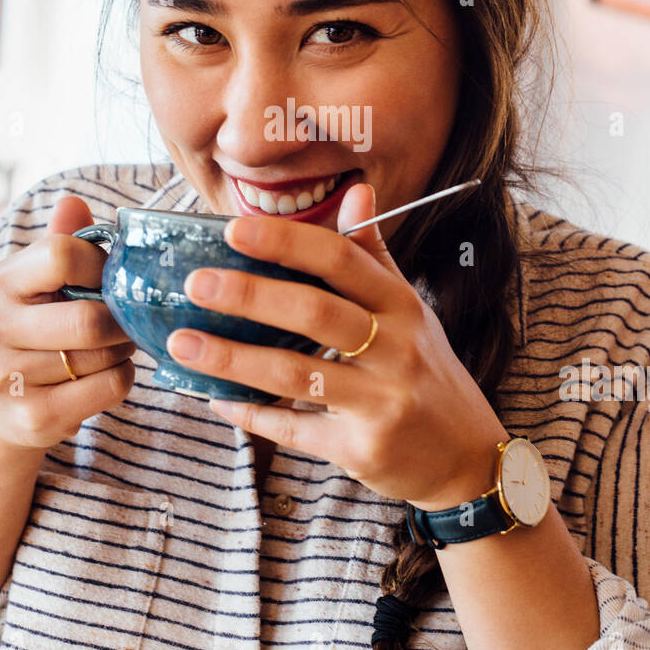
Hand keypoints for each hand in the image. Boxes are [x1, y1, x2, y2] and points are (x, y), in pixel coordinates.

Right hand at [0, 196, 137, 451]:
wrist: (0, 407)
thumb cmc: (33, 331)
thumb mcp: (39, 283)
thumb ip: (61, 242)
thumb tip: (74, 201)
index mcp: (1, 283)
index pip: (60, 255)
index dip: (101, 264)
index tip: (111, 277)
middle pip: (89, 319)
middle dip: (122, 320)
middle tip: (129, 319)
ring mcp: (9, 378)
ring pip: (103, 356)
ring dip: (124, 348)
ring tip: (117, 344)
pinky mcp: (33, 417)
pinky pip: (109, 387)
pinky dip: (122, 376)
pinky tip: (109, 371)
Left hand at [166, 182, 508, 509]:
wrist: (467, 458)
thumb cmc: (427, 374)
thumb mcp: (411, 312)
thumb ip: (374, 256)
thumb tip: (355, 192)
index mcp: (403, 307)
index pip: (341, 260)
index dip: (286, 242)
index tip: (233, 229)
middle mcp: (397, 350)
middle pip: (314, 312)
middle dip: (249, 295)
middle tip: (195, 283)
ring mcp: (381, 403)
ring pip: (295, 375)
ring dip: (232, 359)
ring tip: (182, 345)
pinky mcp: (363, 450)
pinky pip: (295, 430)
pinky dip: (251, 416)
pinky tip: (216, 401)